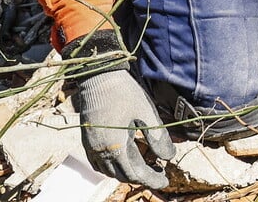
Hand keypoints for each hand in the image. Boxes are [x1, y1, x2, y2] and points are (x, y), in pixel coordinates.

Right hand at [74, 68, 175, 188]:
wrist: (98, 76)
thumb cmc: (124, 92)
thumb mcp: (146, 113)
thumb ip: (157, 138)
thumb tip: (169, 157)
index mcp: (114, 147)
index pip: (135, 174)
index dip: (152, 179)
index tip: (166, 180)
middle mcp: (99, 151)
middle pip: (122, 174)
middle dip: (141, 177)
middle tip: (159, 173)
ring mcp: (91, 146)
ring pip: (109, 170)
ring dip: (126, 172)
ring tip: (145, 166)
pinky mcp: (88, 139)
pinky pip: (99, 162)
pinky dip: (112, 166)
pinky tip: (124, 158)